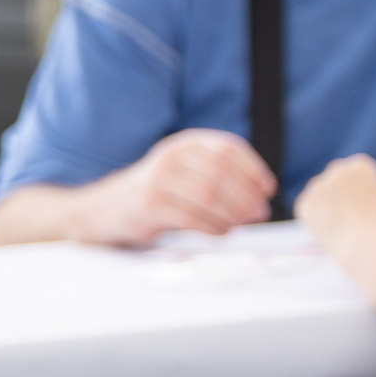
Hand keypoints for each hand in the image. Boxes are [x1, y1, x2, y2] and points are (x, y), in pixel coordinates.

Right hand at [81, 129, 275, 246]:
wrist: (107, 207)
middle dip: (246, 196)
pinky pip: (190, 217)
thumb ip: (221, 176)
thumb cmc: (161, 192)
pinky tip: (222, 233)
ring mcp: (157, 179)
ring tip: (240, 225)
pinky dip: (212, 227)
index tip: (268, 190)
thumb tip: (262, 196)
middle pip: (221, 173)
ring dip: (232, 214)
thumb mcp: (188, 172)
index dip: (254, 169)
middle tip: (260, 214)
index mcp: (186, 143)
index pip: (228, 148)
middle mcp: (171, 156)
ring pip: (208, 196)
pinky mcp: (148, 204)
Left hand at [297, 154, 375, 260]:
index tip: (366, 207)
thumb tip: (335, 200)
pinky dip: (316, 220)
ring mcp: (320, 184)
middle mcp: (339, 169)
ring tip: (343, 227)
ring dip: (326, 207)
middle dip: (338, 194)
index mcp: (362, 165)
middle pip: (334, 177)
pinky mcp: (305, 202)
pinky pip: (309, 208)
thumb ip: (354, 194)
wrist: (368, 247)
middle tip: (348, 217)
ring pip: (320, 194)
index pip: (353, 172)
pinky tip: (331, 230)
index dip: (358, 192)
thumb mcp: (375, 201)